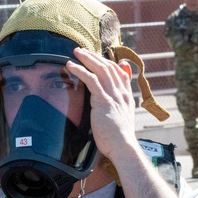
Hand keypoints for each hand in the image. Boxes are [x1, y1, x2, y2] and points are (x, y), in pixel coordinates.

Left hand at [66, 49, 137, 163]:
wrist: (123, 146)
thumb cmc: (119, 140)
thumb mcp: (121, 120)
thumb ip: (117, 108)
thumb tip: (111, 104)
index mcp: (126, 97)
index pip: (119, 72)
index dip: (107, 62)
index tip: (96, 57)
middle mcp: (121, 92)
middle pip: (108, 67)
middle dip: (94, 56)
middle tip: (82, 50)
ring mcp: (113, 95)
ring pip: (100, 69)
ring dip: (86, 58)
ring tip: (75, 52)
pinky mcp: (103, 100)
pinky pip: (91, 80)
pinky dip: (80, 70)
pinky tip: (70, 66)